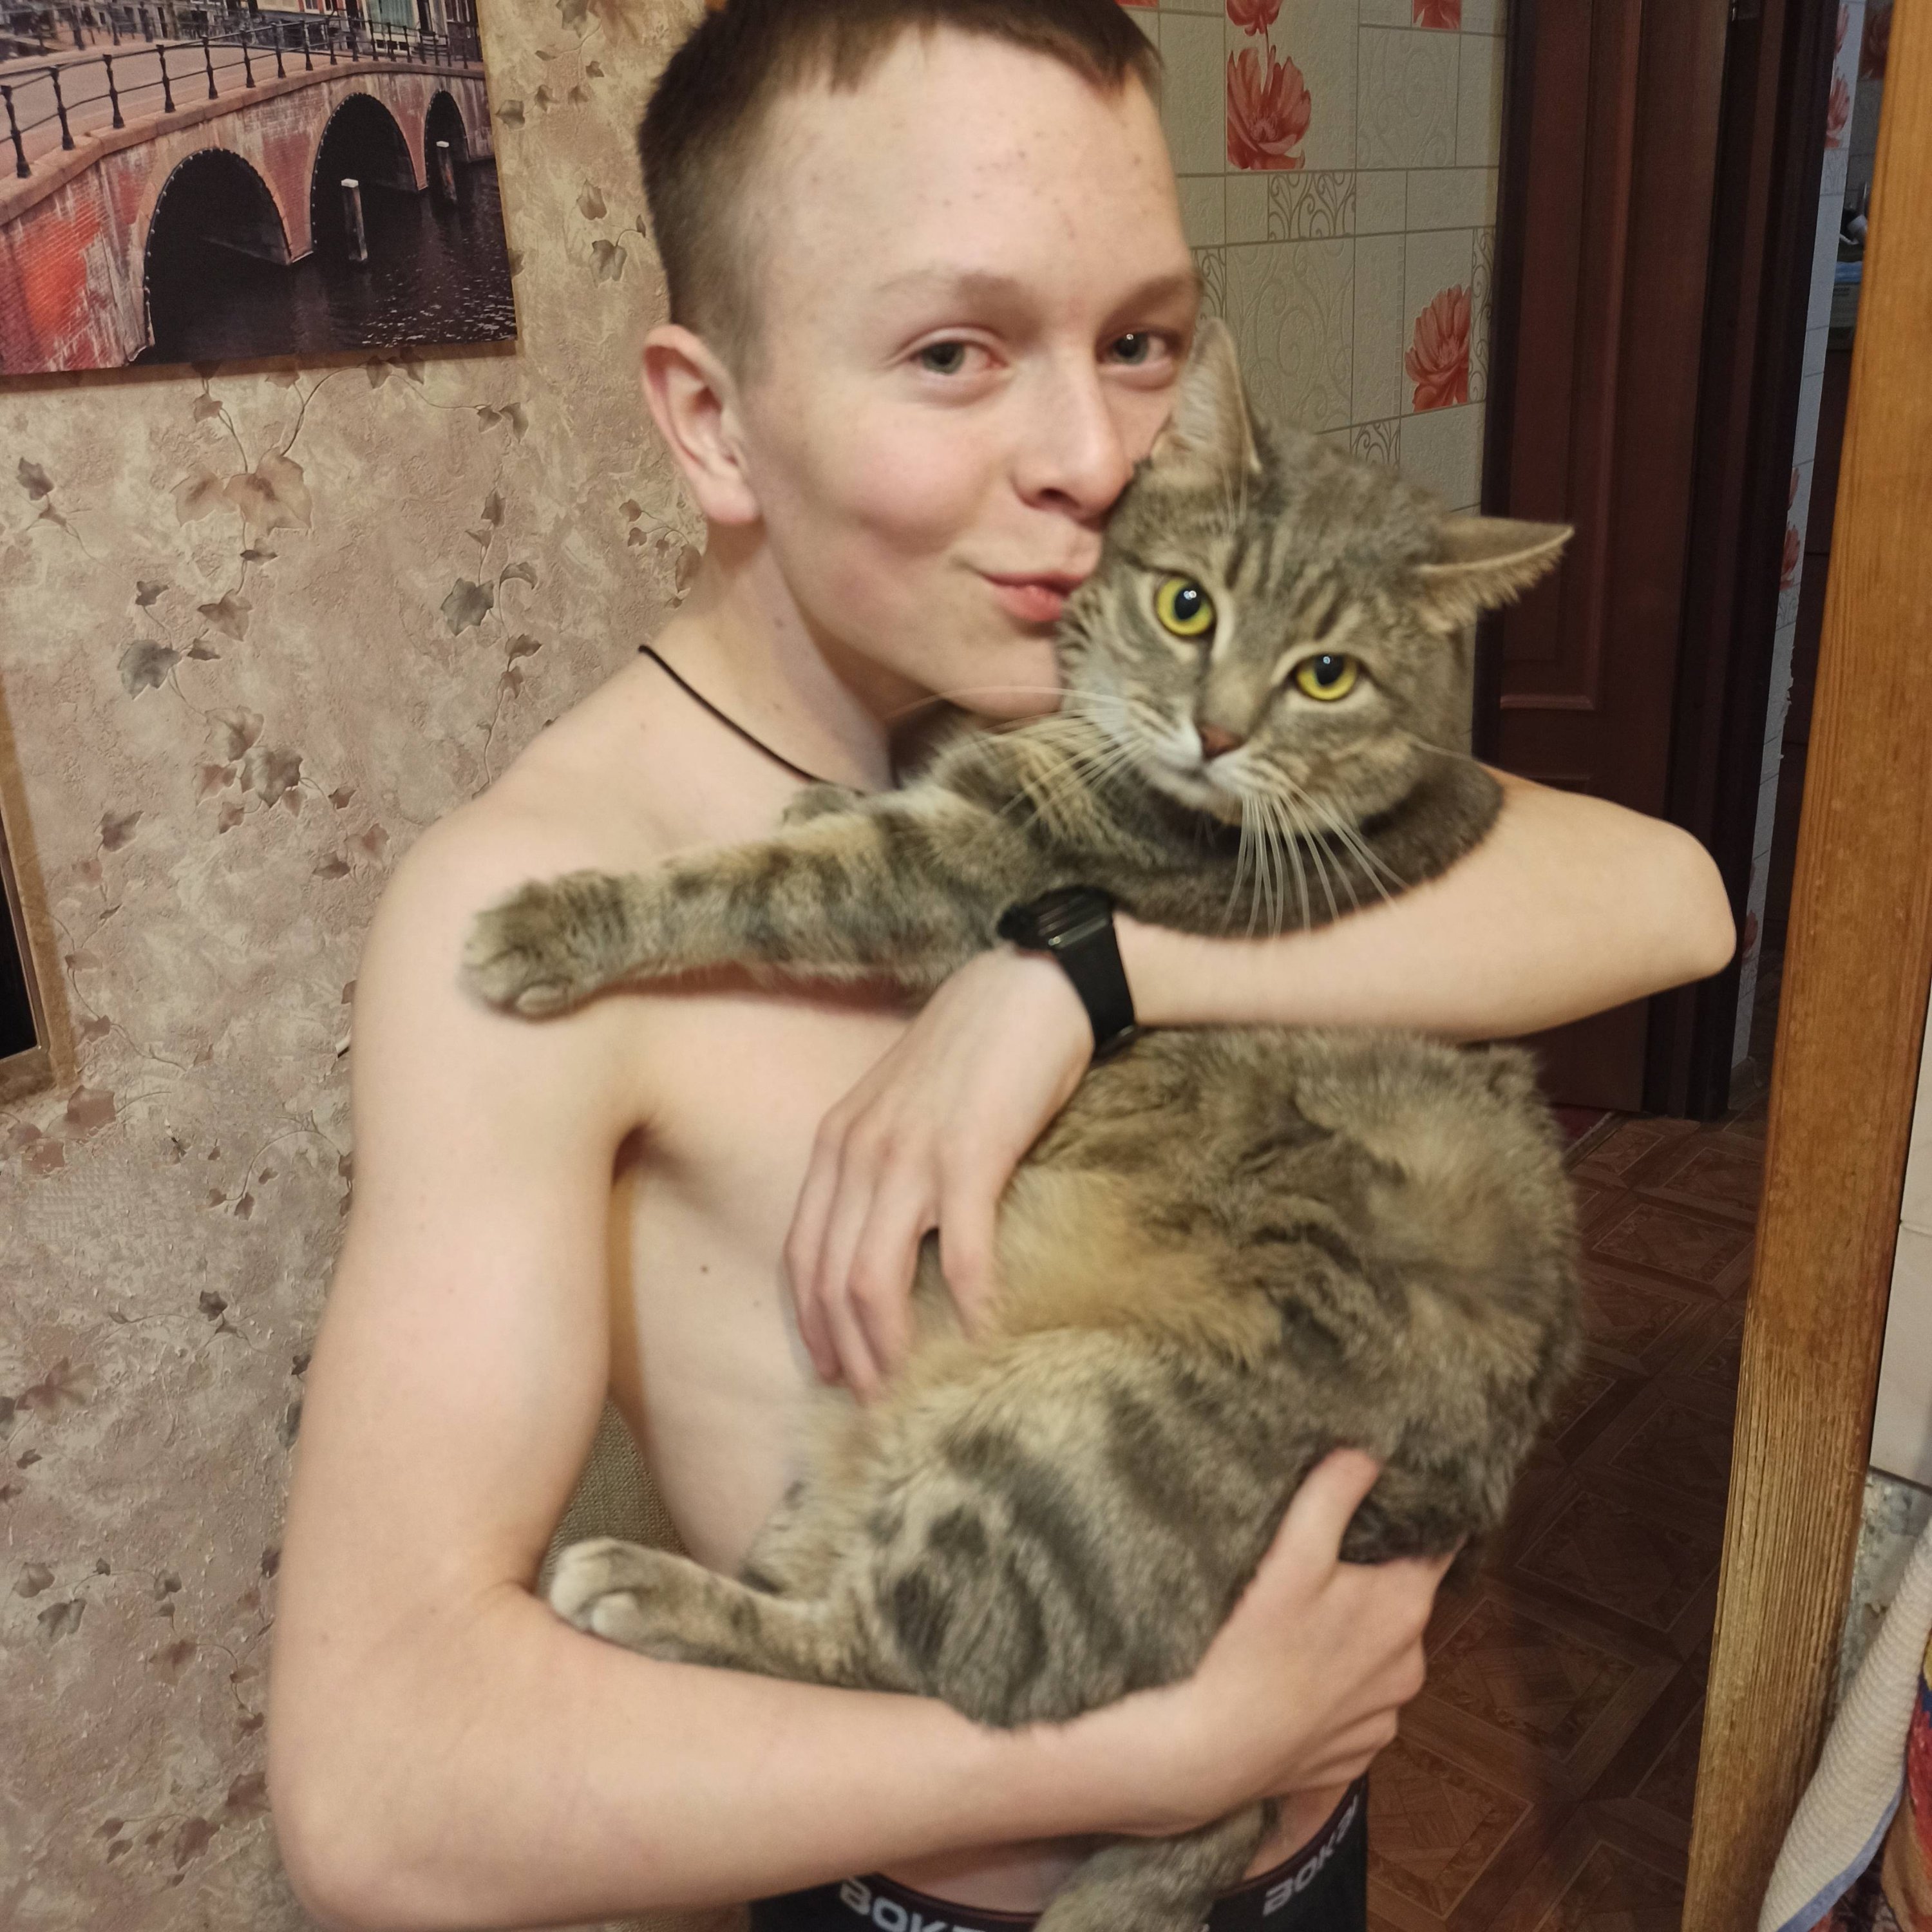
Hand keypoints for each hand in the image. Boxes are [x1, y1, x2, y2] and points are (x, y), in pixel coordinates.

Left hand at [785, 947, 1091, 1396]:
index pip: (801, 1252)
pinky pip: (961, 1255)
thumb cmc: (975, 1047)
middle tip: (872, 1405)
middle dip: (844, 1353)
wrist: (1031, 984)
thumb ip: (883, 1160)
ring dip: (889, 1348)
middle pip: (827, 1279)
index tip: (829, 1370)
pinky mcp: (971, 1156)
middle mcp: (859, 1152)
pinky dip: (970, 1308)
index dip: (809, 1321)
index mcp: (838, 1141)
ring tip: (911, 1392)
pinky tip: (984, 1341)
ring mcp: (910, 1156)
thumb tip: (892, 1233)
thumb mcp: (902, 1102)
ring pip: (873, 1280)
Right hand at [1079, 1452, 1449, 1836]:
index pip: (1439, 1543)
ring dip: (1355, 1635)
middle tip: (1327, 1555)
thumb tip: (1371, 1448)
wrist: (1209, 1754)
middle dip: (1375, 1576)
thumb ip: (1333, 1494)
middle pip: (1404, 1599)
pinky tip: (1295, 1676)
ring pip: (1379, 1656)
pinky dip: (1336, 1687)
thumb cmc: (1252, 1647)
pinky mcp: (1355, 1754)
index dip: (1419, 1516)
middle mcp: (1410, 1666)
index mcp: (1405, 1608)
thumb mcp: (1291, 1555)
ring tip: (1303, 1619)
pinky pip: (1356, 1705)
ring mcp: (1384, 1717)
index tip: (1394, 1493)